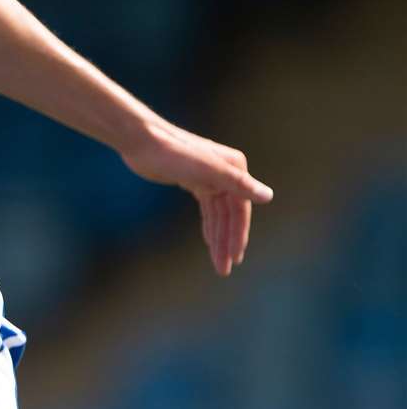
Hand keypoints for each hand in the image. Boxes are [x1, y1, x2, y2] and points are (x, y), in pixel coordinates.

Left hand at [120, 120, 273, 275]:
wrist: (140, 140)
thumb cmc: (171, 153)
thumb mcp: (204, 169)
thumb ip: (236, 183)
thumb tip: (267, 196)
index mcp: (234, 168)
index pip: (240, 209)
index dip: (238, 235)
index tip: (234, 258)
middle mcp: (226, 172)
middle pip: (230, 214)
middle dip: (227, 241)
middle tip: (223, 268)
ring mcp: (209, 176)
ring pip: (218, 213)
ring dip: (218, 236)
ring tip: (217, 262)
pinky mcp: (194, 179)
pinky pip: (207, 207)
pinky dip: (209, 224)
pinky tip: (209, 240)